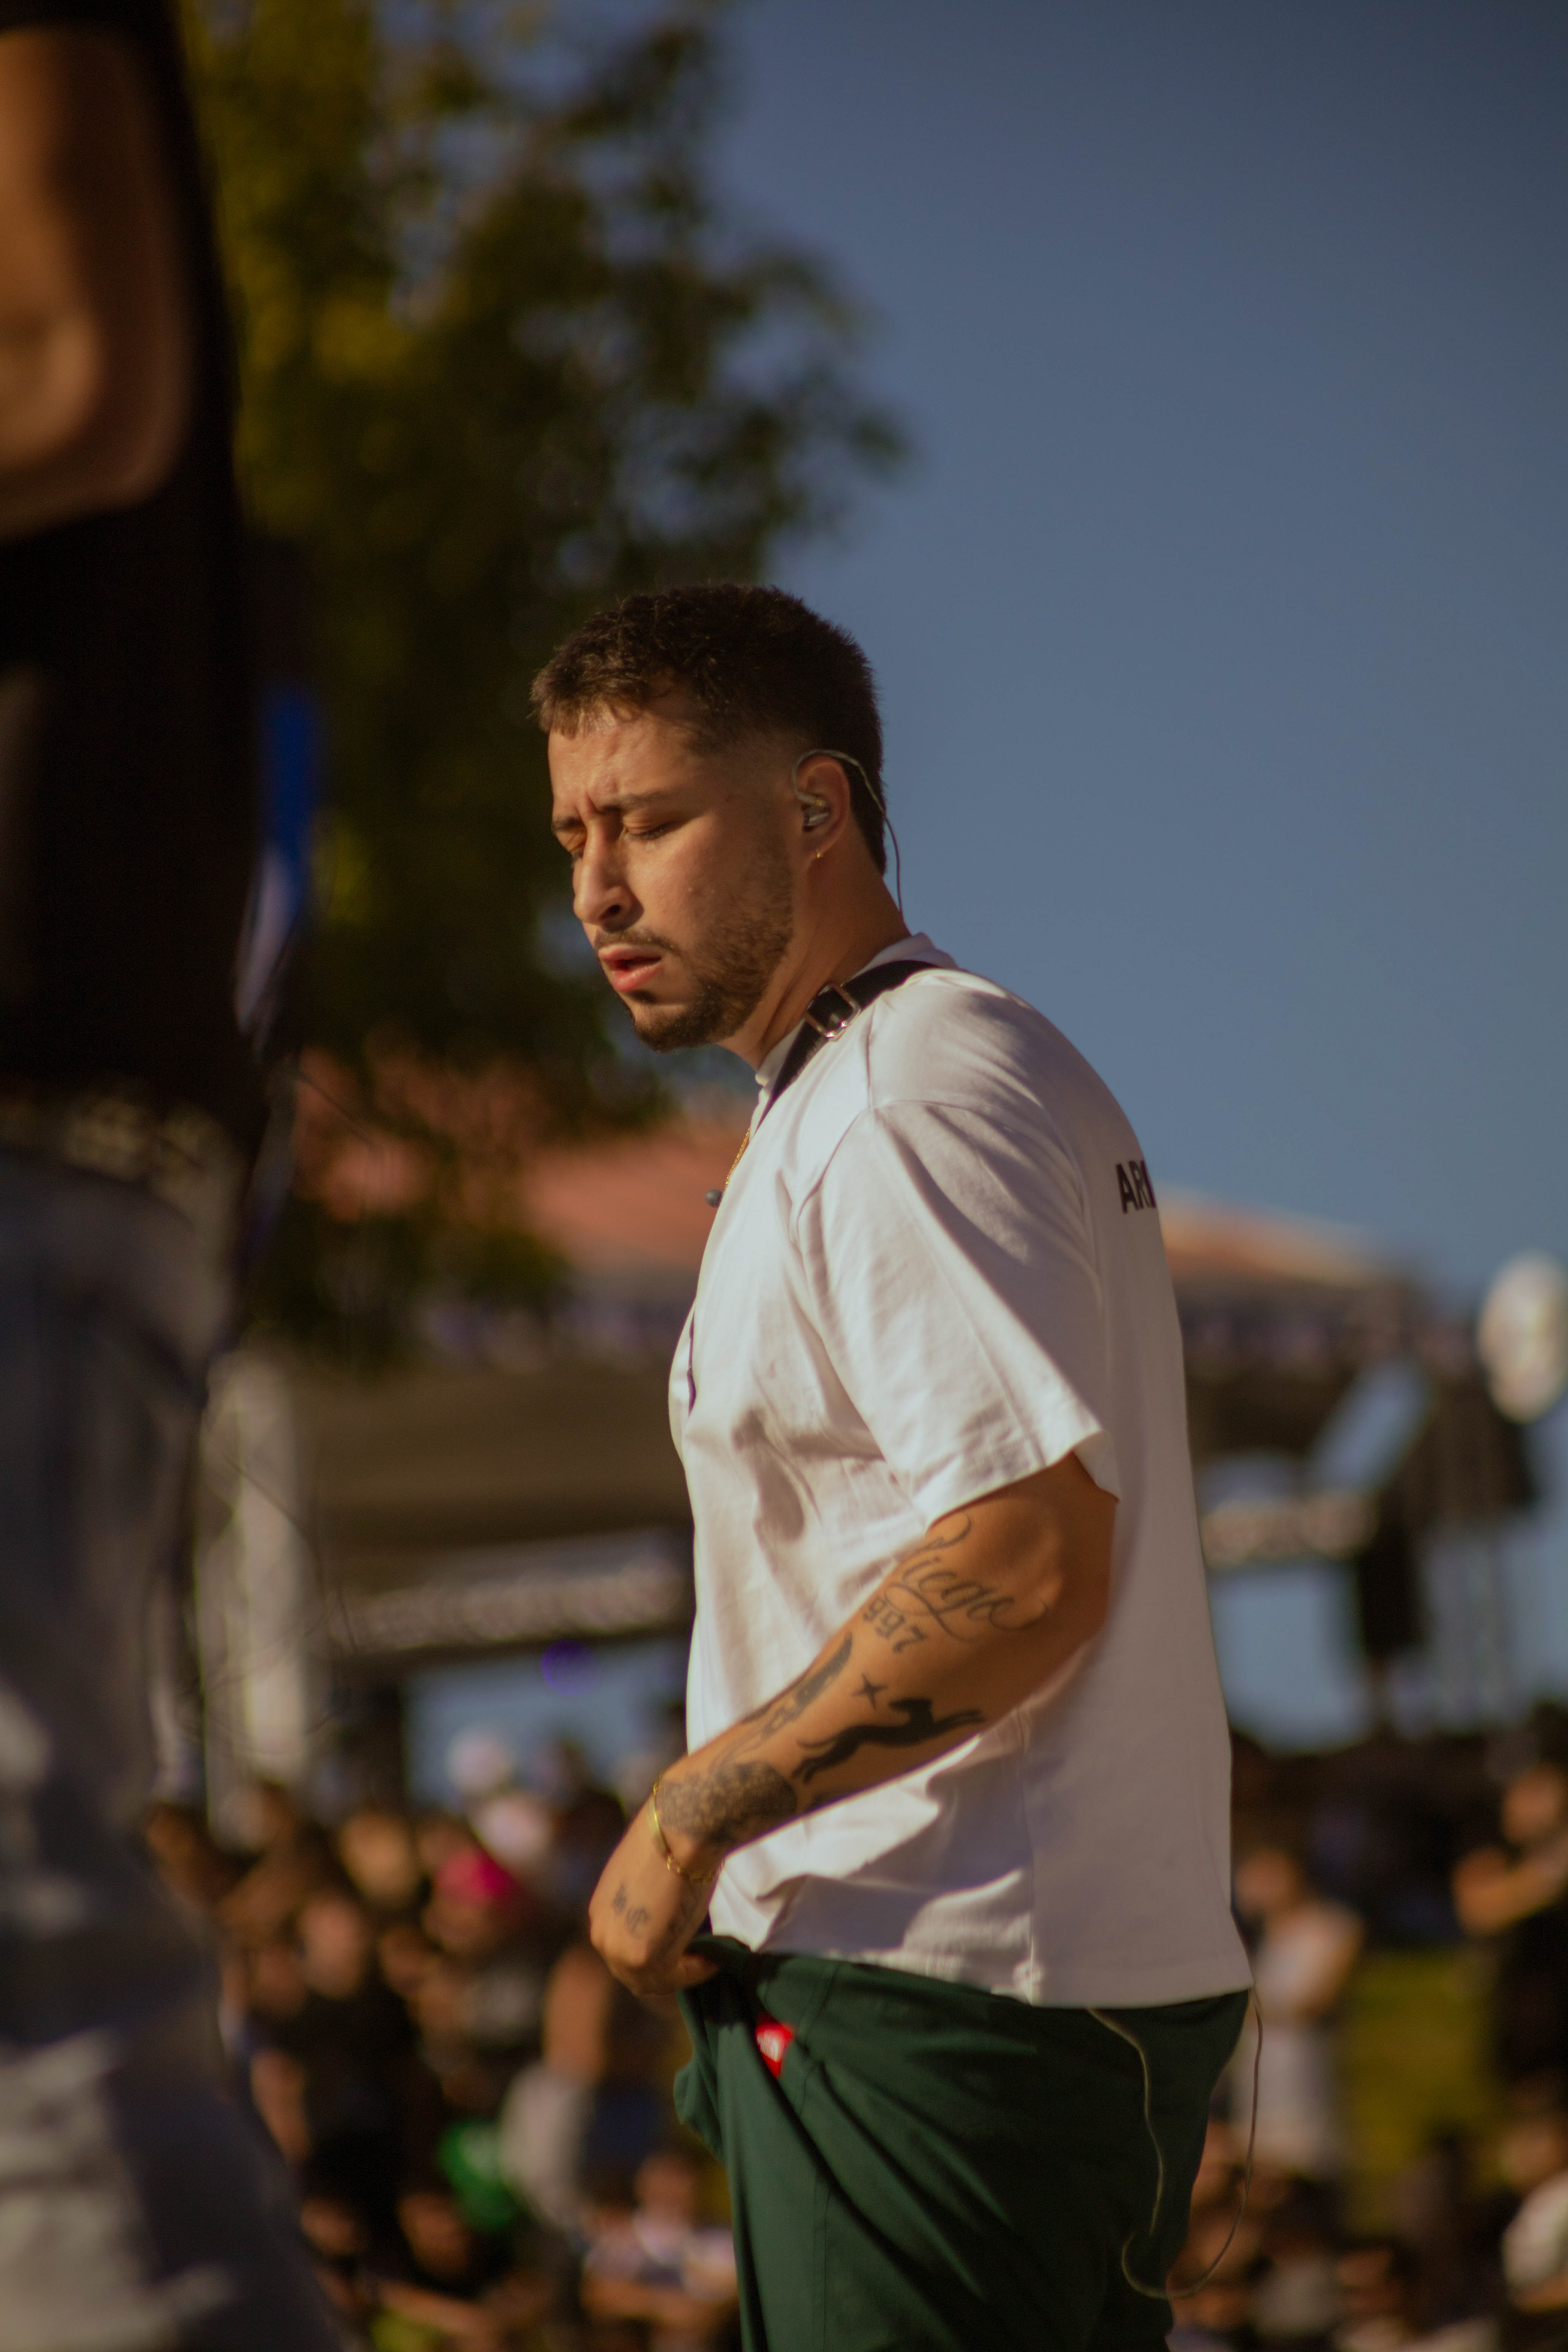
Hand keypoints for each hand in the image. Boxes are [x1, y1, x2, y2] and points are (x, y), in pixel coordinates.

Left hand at [587, 1794, 719, 1996]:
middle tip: (699, 1961)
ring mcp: (619, 1951)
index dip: (655, 1956)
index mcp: (601, 1913)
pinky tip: (714, 1958)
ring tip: (710, 1958)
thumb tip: (668, 1916)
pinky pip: (674, 1978)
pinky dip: (696, 1972)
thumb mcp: (645, 1879)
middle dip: (666, 1971)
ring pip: (653, 1981)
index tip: (685, 1952)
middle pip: (633, 1973)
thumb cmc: (669, 1842)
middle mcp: (602, 1935)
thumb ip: (646, 1904)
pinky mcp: (643, 1959)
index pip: (623, 1952)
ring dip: (683, 1973)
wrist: (679, 1832)